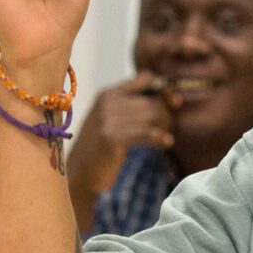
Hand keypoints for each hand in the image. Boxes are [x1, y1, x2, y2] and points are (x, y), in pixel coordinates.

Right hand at [69, 72, 177, 194]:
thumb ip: (134, 107)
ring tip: (164, 138)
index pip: (145, 78)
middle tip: (167, 129)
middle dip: (166, 114)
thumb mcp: (112, 121)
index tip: (173, 103)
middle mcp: (108, 101)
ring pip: (153, 114)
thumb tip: (173, 99)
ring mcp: (109, 118)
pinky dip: (160, 138)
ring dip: (164, 126)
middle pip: (152, 99)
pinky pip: (148, 132)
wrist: (79, 173)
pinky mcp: (113, 137)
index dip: (163, 89)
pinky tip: (166, 143)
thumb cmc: (101, 149)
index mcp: (108, 93)